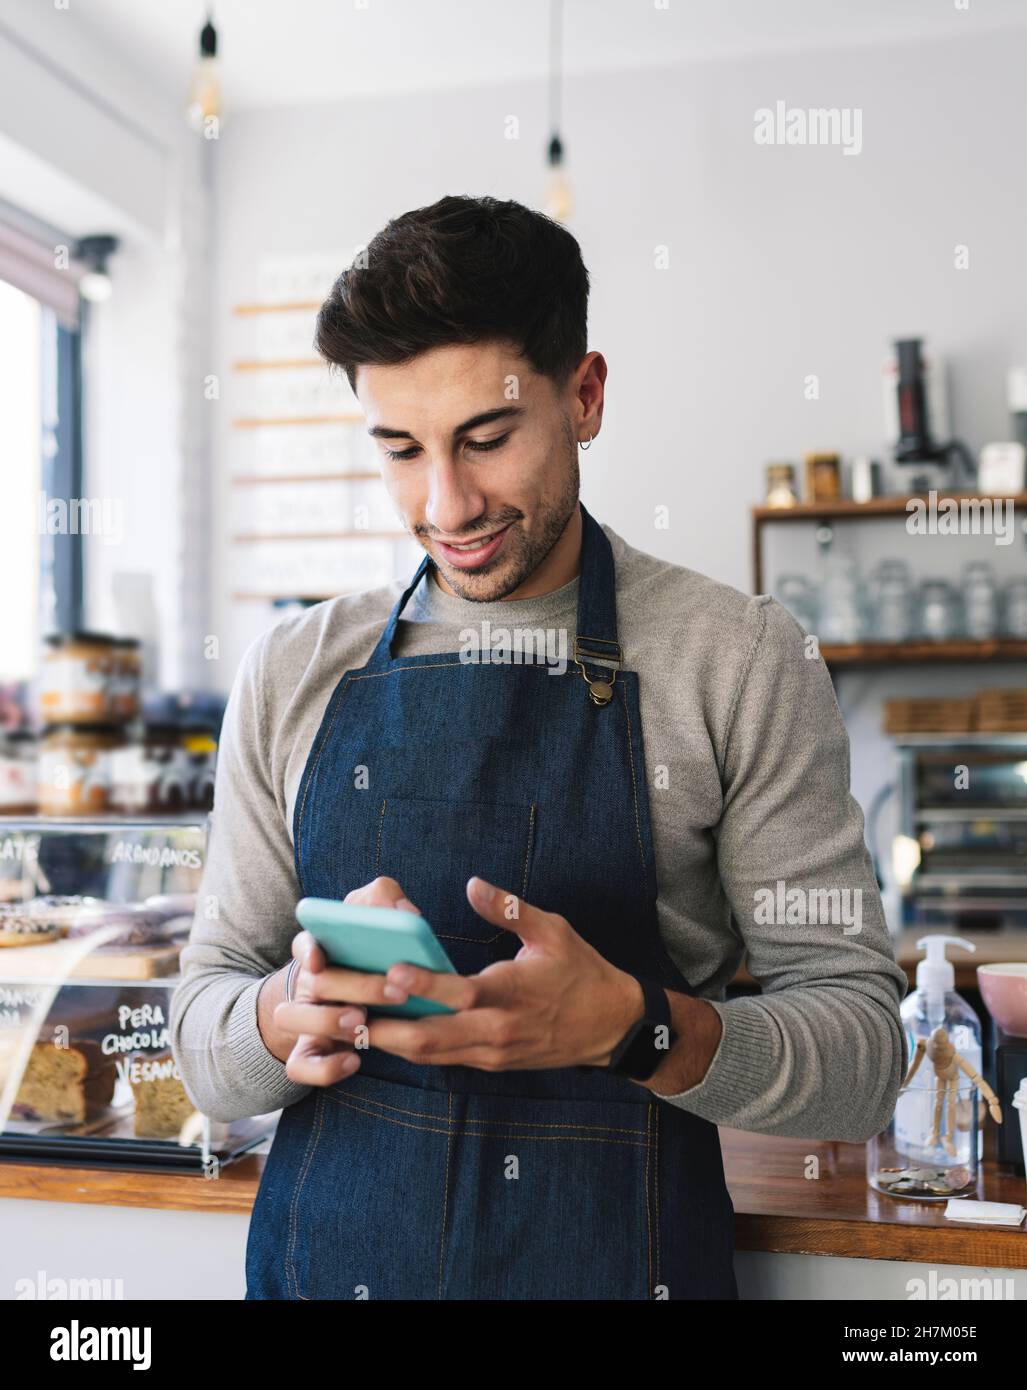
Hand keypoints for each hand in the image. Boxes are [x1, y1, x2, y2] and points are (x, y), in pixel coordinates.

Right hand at [273, 876, 428, 1086]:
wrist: (349, 998)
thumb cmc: (366, 954)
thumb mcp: (373, 920)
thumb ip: (385, 901)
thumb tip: (404, 911)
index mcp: (322, 948)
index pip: (305, 942)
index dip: (308, 949)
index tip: (318, 958)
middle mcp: (308, 981)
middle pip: (315, 982)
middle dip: (357, 986)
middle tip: (397, 992)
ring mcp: (304, 1017)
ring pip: (293, 1019)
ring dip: (329, 1021)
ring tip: (364, 1021)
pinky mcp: (308, 1051)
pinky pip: (301, 1066)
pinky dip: (324, 1068)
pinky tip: (354, 1061)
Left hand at [361, 877, 644, 1071]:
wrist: (610, 1028)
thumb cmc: (581, 972)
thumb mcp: (554, 932)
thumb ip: (511, 910)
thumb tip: (473, 885)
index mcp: (512, 994)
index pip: (461, 993)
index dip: (424, 985)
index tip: (390, 970)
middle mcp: (497, 1030)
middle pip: (430, 1036)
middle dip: (383, 1027)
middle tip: (342, 1011)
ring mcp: (491, 1052)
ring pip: (428, 1053)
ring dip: (386, 1041)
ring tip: (345, 1024)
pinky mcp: (489, 1062)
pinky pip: (440, 1058)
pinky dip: (408, 1047)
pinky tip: (379, 1032)